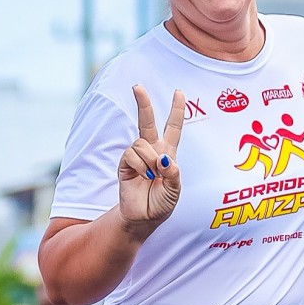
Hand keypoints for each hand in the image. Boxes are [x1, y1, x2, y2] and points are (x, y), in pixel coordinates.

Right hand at [117, 86, 183, 233]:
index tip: (179, 92)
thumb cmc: (162, 203)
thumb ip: (173, 173)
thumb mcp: (175, 189)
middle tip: (136, 86)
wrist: (143, 218)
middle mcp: (152, 150)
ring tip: (152, 176)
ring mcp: (137, 157)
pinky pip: (131, 154)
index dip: (177, 110)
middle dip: (142, 103)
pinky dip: (140, 165)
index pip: (174, 127)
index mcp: (168, 153)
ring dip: (150, 160)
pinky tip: (143, 177)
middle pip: (146, 121)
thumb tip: (164, 158)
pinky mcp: (124, 164)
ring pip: (141, 143)